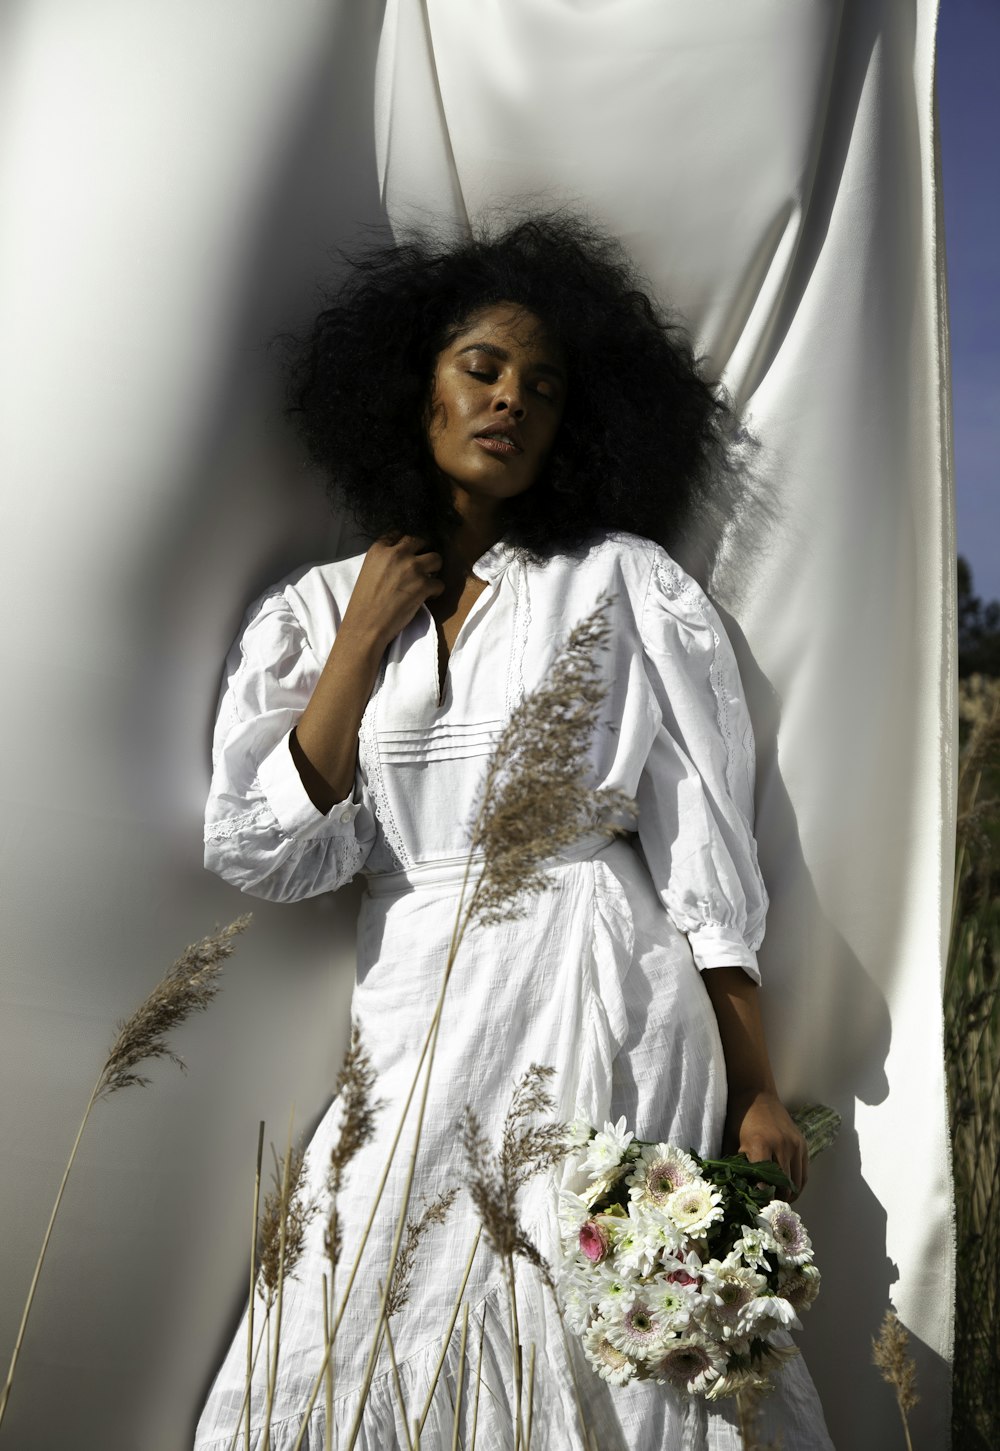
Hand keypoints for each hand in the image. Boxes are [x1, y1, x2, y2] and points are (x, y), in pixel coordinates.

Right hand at [341, 534, 445, 652]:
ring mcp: (412, 568)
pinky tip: (427, 597)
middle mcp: (396, 554)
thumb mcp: (369, 570)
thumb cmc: (364, 602)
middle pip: (421, 540)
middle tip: (423, 564)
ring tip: (427, 580)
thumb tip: (404, 555)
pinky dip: (436, 591)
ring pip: (437, 558)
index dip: (407, 543)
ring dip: (434, 569)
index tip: (410, 551)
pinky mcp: (423, 585)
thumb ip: (385, 558)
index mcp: (379, 549)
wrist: (365, 625)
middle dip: (424, 551)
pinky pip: (440, 583)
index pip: (399, 532)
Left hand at [724, 1087, 807, 1200]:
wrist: (755, 1093)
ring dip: (788, 1196)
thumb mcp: (731, 1142)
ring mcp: (795, 1145)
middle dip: (776, 1201)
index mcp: (761, 1145)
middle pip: (783, 1186)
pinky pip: (804, 1173)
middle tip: (766, 1210)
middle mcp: (782, 1145)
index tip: (756, 1208)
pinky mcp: (802, 1144)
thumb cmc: (738, 1118)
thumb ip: (736, 1167)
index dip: (761, 1200)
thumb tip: (734, 1191)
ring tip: (777, 1203)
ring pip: (796, 1183)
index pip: (765, 1184)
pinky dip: (797, 1186)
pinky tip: (788, 1192)